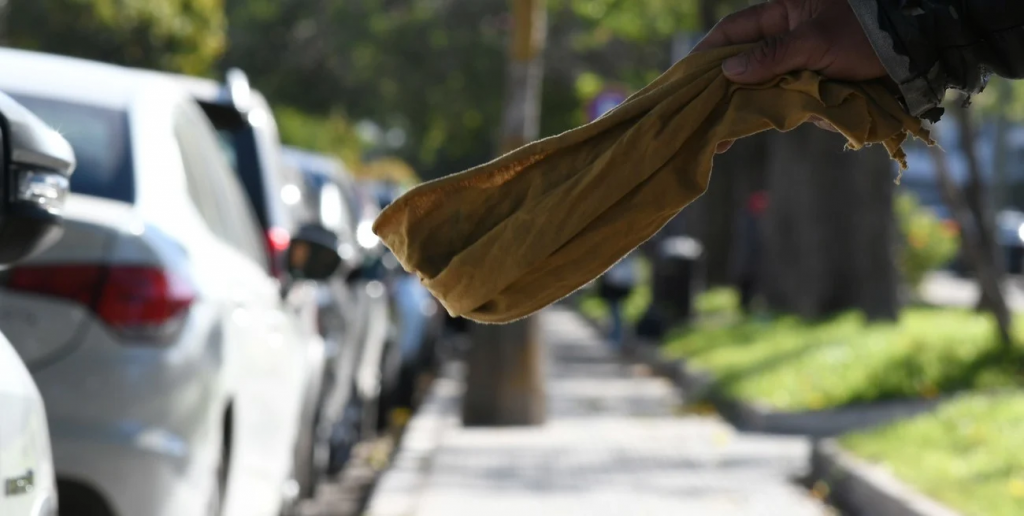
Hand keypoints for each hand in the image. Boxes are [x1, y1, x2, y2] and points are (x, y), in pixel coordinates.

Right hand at [693, 0, 886, 152]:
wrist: (917, 50)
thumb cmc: (867, 34)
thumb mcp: (816, 41)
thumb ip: (772, 56)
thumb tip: (728, 73)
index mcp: (782, 11)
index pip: (732, 32)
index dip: (706, 54)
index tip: (686, 80)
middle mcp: (787, 34)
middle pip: (742, 63)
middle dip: (723, 92)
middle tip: (702, 119)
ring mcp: (800, 59)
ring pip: (762, 85)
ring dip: (749, 108)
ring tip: (728, 136)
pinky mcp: (815, 81)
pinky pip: (788, 99)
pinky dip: (779, 113)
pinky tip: (770, 127)